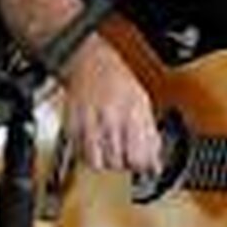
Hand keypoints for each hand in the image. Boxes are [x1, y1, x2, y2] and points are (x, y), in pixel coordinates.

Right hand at [63, 37, 161, 172]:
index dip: (141, 165)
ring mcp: (89, 122)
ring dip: (104, 162)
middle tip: (125, 154)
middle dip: (123, 164)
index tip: (142, 162)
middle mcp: (110, 118)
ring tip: (109, 150)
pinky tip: (95, 142)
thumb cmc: (117, 81)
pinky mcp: (71, 125)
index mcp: (132, 112)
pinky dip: (87, 154)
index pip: (138, 157)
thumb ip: (150, 135)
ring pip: (96, 163)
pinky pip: (79, 153)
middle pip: (117, 163)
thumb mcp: (142, 102)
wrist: (89, 62)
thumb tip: (155, 164)